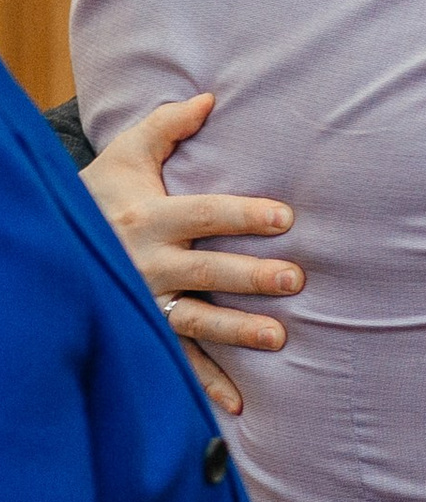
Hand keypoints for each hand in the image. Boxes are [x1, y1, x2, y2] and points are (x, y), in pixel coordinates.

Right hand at [81, 94, 300, 417]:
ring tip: (279, 338)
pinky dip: (207, 384)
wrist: (54, 239)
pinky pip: (178, 360)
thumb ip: (167, 126)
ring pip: (196, 319)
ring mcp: (145, 301)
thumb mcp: (126, 156)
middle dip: (250, 275)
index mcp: (149, 216)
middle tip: (296, 279)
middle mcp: (147, 261)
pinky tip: (240, 405)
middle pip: (207, 269)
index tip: (285, 217)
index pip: (204, 214)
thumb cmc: (103, 193)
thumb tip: (210, 96)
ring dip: (237, 330)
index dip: (243, 214)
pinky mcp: (144, 330)